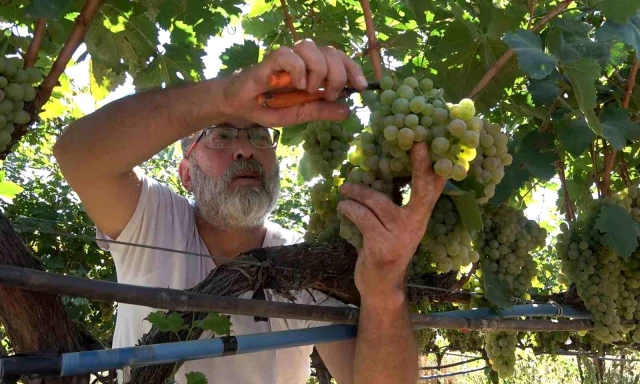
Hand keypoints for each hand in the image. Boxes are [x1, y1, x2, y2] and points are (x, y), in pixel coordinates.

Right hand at [219, 39, 367, 127]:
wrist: (239, 106)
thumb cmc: (269, 107)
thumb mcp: (300, 115)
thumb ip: (321, 111)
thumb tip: (348, 110)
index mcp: (314, 69)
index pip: (339, 59)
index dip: (353, 69)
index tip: (361, 87)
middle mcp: (303, 59)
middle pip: (331, 52)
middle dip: (338, 75)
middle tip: (330, 94)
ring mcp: (288, 57)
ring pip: (312, 48)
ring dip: (319, 70)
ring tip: (311, 90)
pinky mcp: (272, 60)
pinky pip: (290, 55)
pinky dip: (298, 70)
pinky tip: (297, 85)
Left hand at [337, 142, 445, 305]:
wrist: (381, 286)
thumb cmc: (385, 248)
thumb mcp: (394, 225)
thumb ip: (392, 203)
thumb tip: (377, 169)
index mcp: (421, 217)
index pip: (433, 188)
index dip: (435, 166)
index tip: (434, 142)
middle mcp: (416, 225)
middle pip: (422, 190)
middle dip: (419, 166)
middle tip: (417, 142)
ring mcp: (401, 236)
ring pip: (379, 203)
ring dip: (358, 192)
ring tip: (345, 187)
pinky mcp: (382, 246)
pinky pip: (364, 218)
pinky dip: (350, 209)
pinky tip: (343, 206)